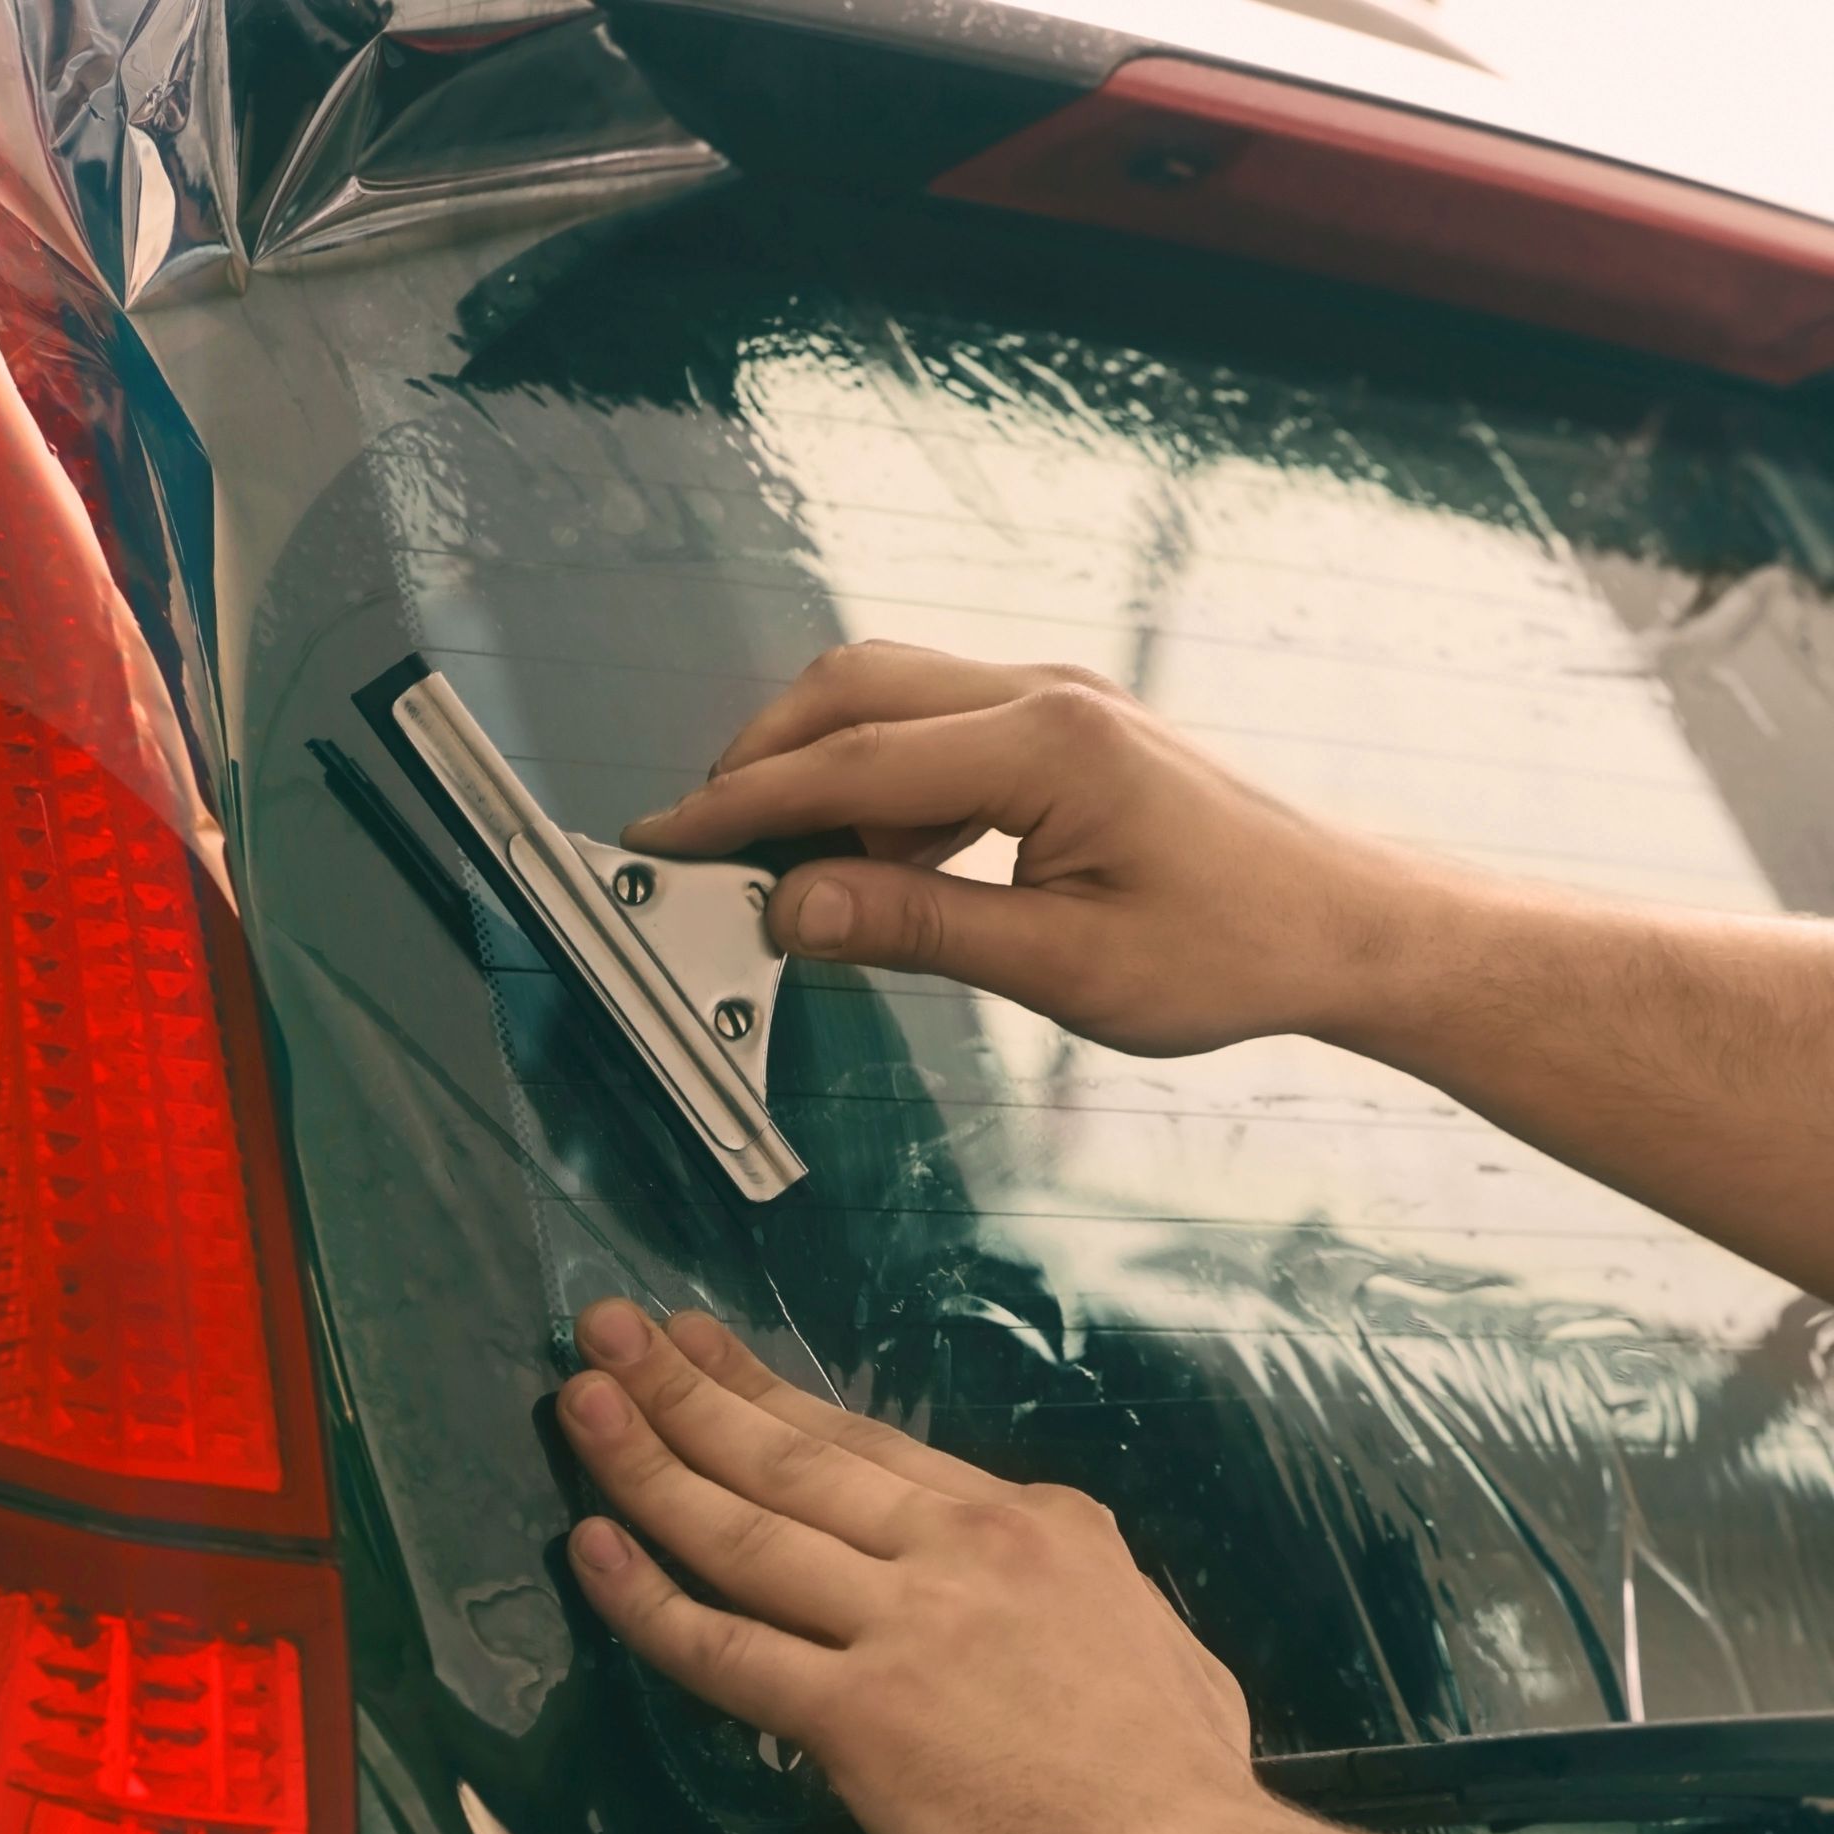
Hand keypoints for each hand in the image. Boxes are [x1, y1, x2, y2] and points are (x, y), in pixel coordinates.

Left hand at [557, 1297, 1276, 1833]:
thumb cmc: (1184, 1782)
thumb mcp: (1150, 1632)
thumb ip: (1085, 1592)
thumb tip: (1065, 1596)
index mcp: (1032, 1525)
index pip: (872, 1444)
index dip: (773, 1392)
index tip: (706, 1351)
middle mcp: (960, 1550)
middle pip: (794, 1455)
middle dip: (690, 1387)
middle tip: (609, 1331)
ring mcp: (905, 1625)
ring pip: (747, 1527)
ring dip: (649, 1457)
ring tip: (580, 1399)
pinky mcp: (859, 1715)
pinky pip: (726, 1648)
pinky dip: (650, 1599)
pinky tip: (593, 1549)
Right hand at [621, 638, 1440, 1054]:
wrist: (1345, 926)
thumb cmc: (1234, 951)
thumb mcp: (1065, 968)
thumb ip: (920, 927)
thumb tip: (796, 912)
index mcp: (1045, 745)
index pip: (849, 760)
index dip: (743, 803)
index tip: (665, 840)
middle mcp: (1045, 694)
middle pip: (853, 689)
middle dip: (761, 760)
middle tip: (705, 850)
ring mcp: (1057, 700)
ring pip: (889, 698)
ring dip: (820, 770)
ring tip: (788, 874)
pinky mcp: (1067, 728)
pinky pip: (939, 729)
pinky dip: (881, 785)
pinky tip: (880, 868)